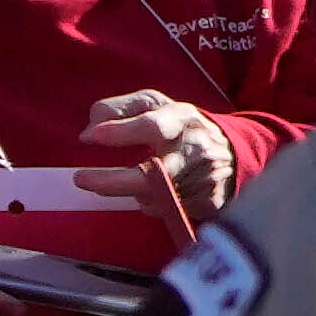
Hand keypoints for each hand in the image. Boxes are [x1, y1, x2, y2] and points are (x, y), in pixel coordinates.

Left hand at [88, 88, 240, 220]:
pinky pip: (168, 211)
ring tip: (135, 179)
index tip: (91, 138)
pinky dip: (154, 203)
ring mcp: (205, 180)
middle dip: (114, 181)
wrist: (234, 150)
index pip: (151, 126)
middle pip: (153, 174)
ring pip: (154, 197)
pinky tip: (158, 191)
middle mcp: (196, 151)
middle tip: (81, 179)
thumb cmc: (179, 125)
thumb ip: (115, 110)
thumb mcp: (151, 104)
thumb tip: (87, 135)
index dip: (121, 133)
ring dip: (135, 192)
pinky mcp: (210, 203)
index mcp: (181, 120)